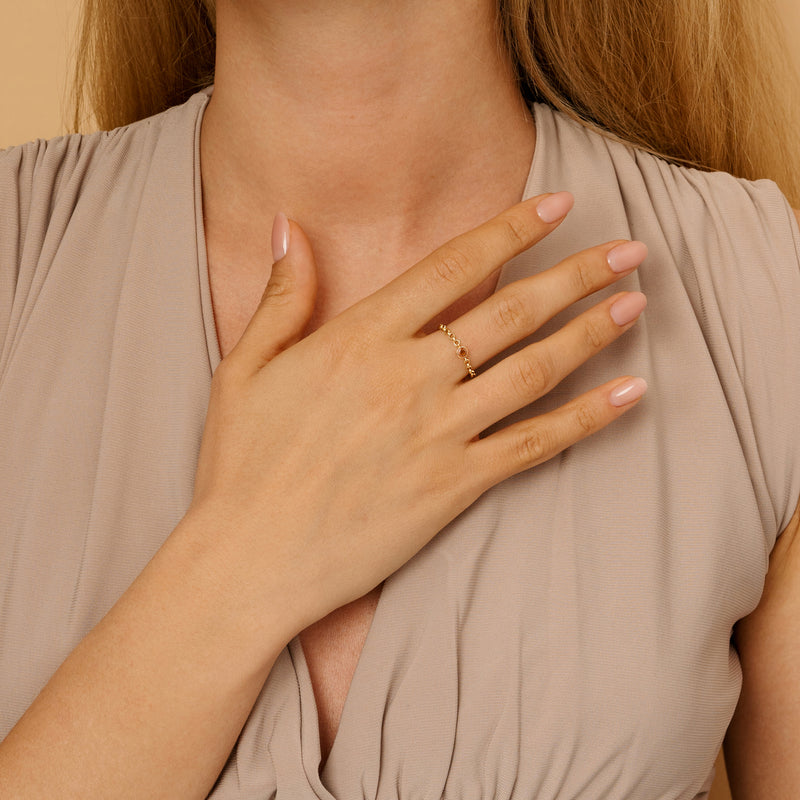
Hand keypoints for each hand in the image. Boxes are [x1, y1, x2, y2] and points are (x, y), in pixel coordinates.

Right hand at [188, 192, 647, 631]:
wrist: (250, 560)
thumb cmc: (241, 464)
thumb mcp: (246, 369)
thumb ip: (282, 297)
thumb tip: (286, 226)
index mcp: (360, 338)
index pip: (453, 266)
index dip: (512, 229)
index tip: (560, 204)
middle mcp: (410, 376)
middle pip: (511, 310)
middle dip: (577, 273)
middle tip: (631, 249)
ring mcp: (437, 433)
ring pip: (533, 370)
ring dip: (592, 332)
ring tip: (637, 304)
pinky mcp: (454, 486)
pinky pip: (533, 444)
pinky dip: (586, 418)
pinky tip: (628, 393)